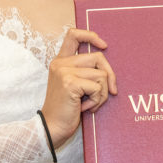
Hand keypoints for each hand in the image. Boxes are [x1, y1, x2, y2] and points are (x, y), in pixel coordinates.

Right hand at [40, 28, 116, 146]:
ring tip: (91, 103)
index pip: (73, 35)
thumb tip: (109, 69)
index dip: (91, 36)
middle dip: (110, 75)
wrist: (51, 128)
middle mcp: (61, 63)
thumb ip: (84, 72)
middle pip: (98, 57)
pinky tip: (85, 108)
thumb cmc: (66, 109)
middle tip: (111, 91)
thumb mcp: (74, 85)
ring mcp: (64, 72)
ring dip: (102, 94)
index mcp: (60, 61)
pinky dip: (97, 101)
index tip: (104, 45)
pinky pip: (98, 88)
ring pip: (101, 75)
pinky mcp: (70, 83)